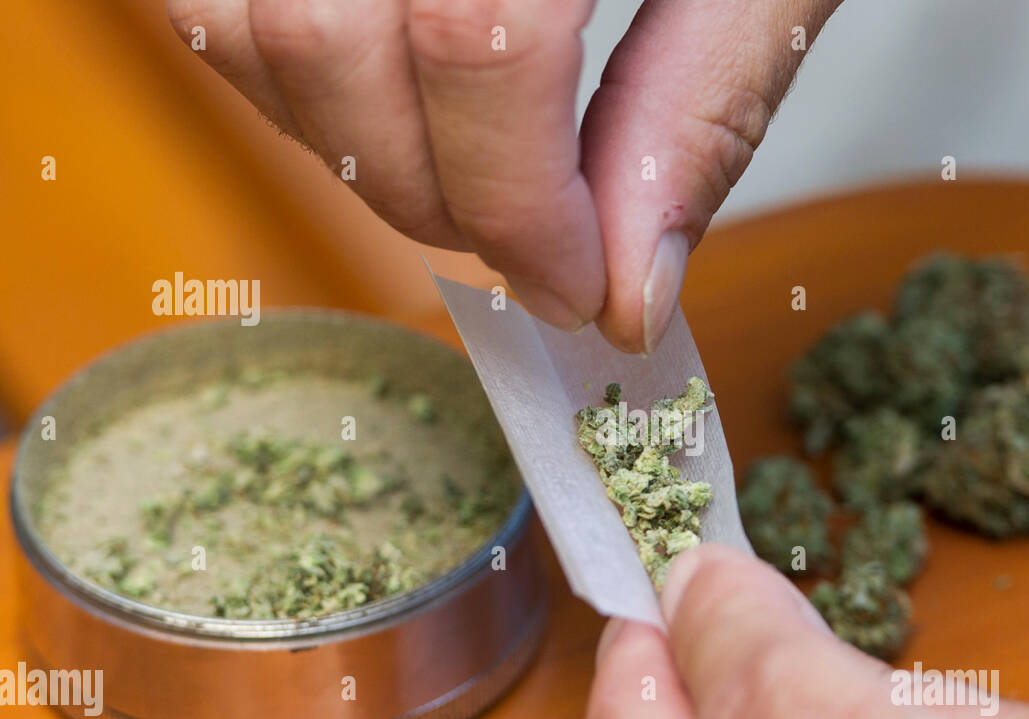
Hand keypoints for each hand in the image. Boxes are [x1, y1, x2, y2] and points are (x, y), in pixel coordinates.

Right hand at [167, 0, 841, 352]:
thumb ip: (704, 107)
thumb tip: (632, 294)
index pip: (476, 36)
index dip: (522, 204)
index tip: (583, 291)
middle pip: (326, 41)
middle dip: (437, 198)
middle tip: (539, 250)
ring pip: (238, 22)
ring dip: (359, 150)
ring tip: (477, 181)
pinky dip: (299, 81)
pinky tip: (406, 106)